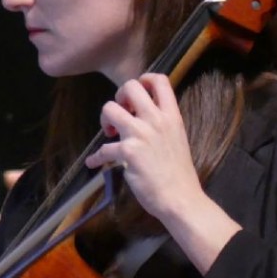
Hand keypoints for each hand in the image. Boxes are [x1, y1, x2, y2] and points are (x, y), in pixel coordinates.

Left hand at [85, 73, 201, 220]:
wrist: (181, 198)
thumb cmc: (180, 173)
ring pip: (110, 108)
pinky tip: (95, 163)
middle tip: (120, 112)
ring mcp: (141, 134)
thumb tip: (143, 117)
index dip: (144, 79)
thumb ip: (163, 124)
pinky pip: (103, 149)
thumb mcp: (177, 139)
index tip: (135, 94)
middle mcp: (156, 120)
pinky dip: (96, 158)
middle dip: (119, 96)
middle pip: (130, 86)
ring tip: (110, 134)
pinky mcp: (128, 152)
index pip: (160, 80)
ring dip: (105, 120)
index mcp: (172, 116)